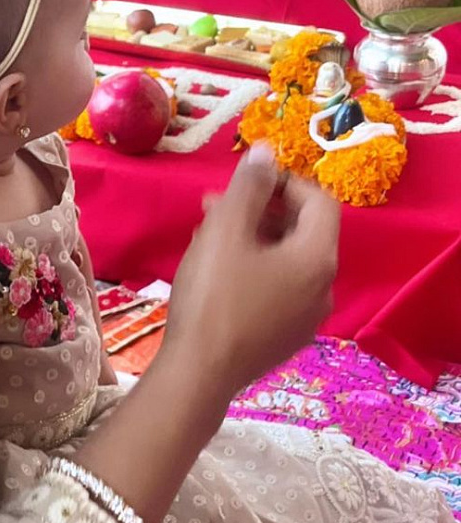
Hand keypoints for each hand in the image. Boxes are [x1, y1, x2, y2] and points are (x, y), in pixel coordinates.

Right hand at [165, 145, 338, 401]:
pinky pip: (278, 289)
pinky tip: (217, 272)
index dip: (285, 181)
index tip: (246, 179)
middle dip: (262, 209)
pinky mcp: (285, 338)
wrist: (199, 372)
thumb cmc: (214, 294)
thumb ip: (249, 186)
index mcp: (317, 257)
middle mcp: (324, 288)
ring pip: (286, 261)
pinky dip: (255, 269)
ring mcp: (307, 318)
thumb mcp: (226, 229)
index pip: (319, 201)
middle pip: (303, 231)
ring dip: (253, 238)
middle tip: (217, 204)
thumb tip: (267, 150)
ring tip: (208, 234)